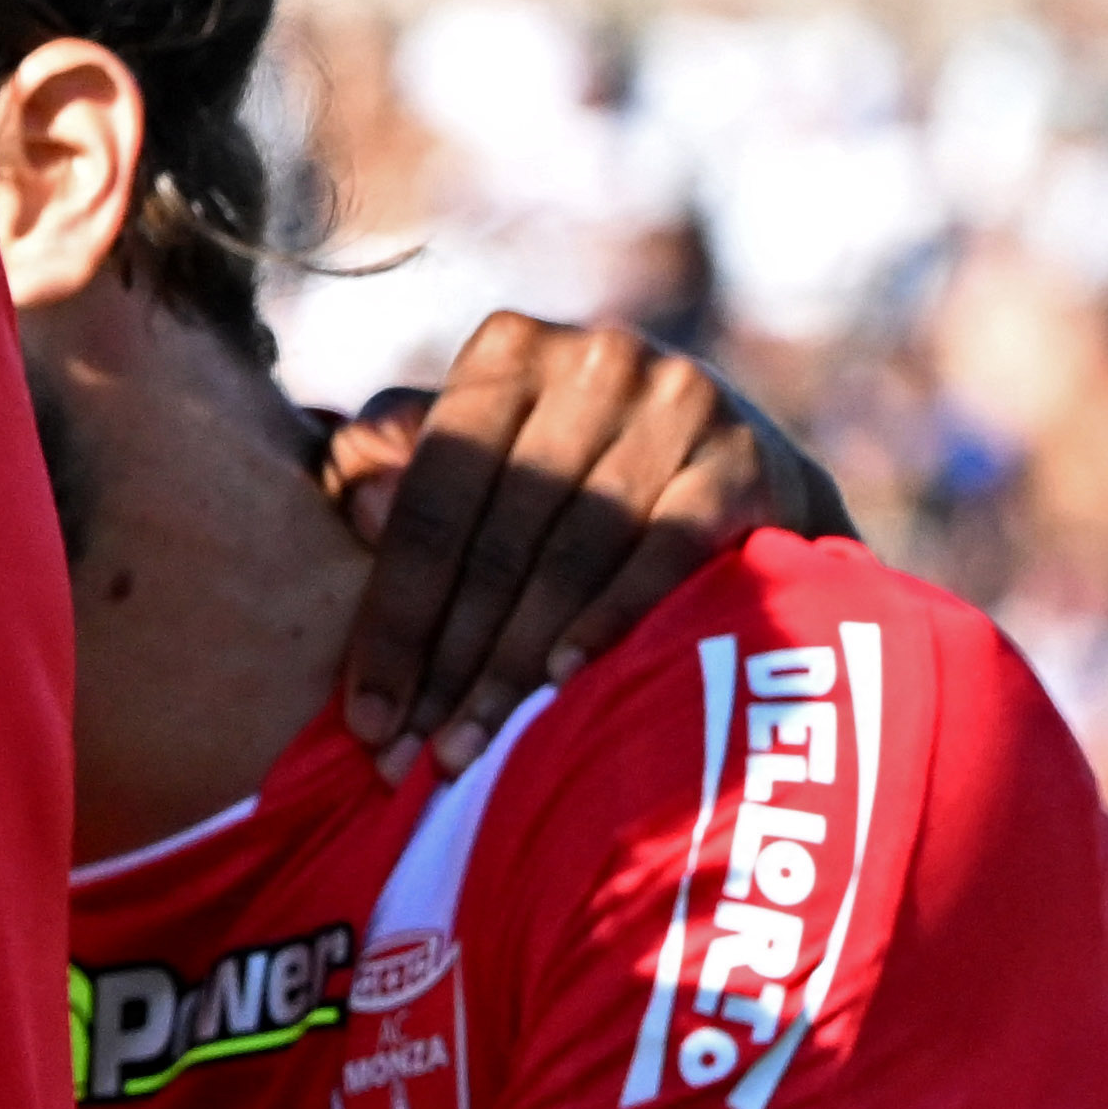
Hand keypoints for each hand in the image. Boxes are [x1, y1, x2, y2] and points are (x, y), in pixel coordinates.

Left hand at [325, 313, 849, 770]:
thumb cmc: (574, 473)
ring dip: (514, 664)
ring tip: (472, 748)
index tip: (365, 718)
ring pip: (569, 557)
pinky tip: (567, 679)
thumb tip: (358, 506)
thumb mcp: (483, 452)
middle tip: (413, 758)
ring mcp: (679, 402)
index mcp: (508, 350)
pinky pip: (663, 554)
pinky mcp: (744, 460)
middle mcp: (595, 359)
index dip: (392, 615)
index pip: (430, 498)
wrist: (749, 475)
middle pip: (497, 539)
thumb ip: (398, 467)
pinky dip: (610, 619)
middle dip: (448, 661)